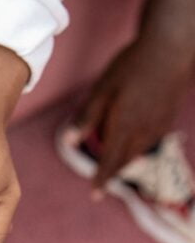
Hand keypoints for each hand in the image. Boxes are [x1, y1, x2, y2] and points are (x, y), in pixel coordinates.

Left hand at [75, 25, 194, 190]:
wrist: (172, 47)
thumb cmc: (132, 66)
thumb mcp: (102, 90)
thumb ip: (86, 118)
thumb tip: (69, 142)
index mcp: (124, 127)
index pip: (110, 162)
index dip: (102, 179)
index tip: (94, 195)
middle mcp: (144, 131)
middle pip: (125, 161)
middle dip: (112, 172)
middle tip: (101, 183)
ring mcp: (159, 125)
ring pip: (139, 152)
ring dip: (125, 161)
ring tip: (114, 166)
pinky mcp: (168, 117)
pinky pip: (150, 141)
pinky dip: (138, 149)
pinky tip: (134, 145)